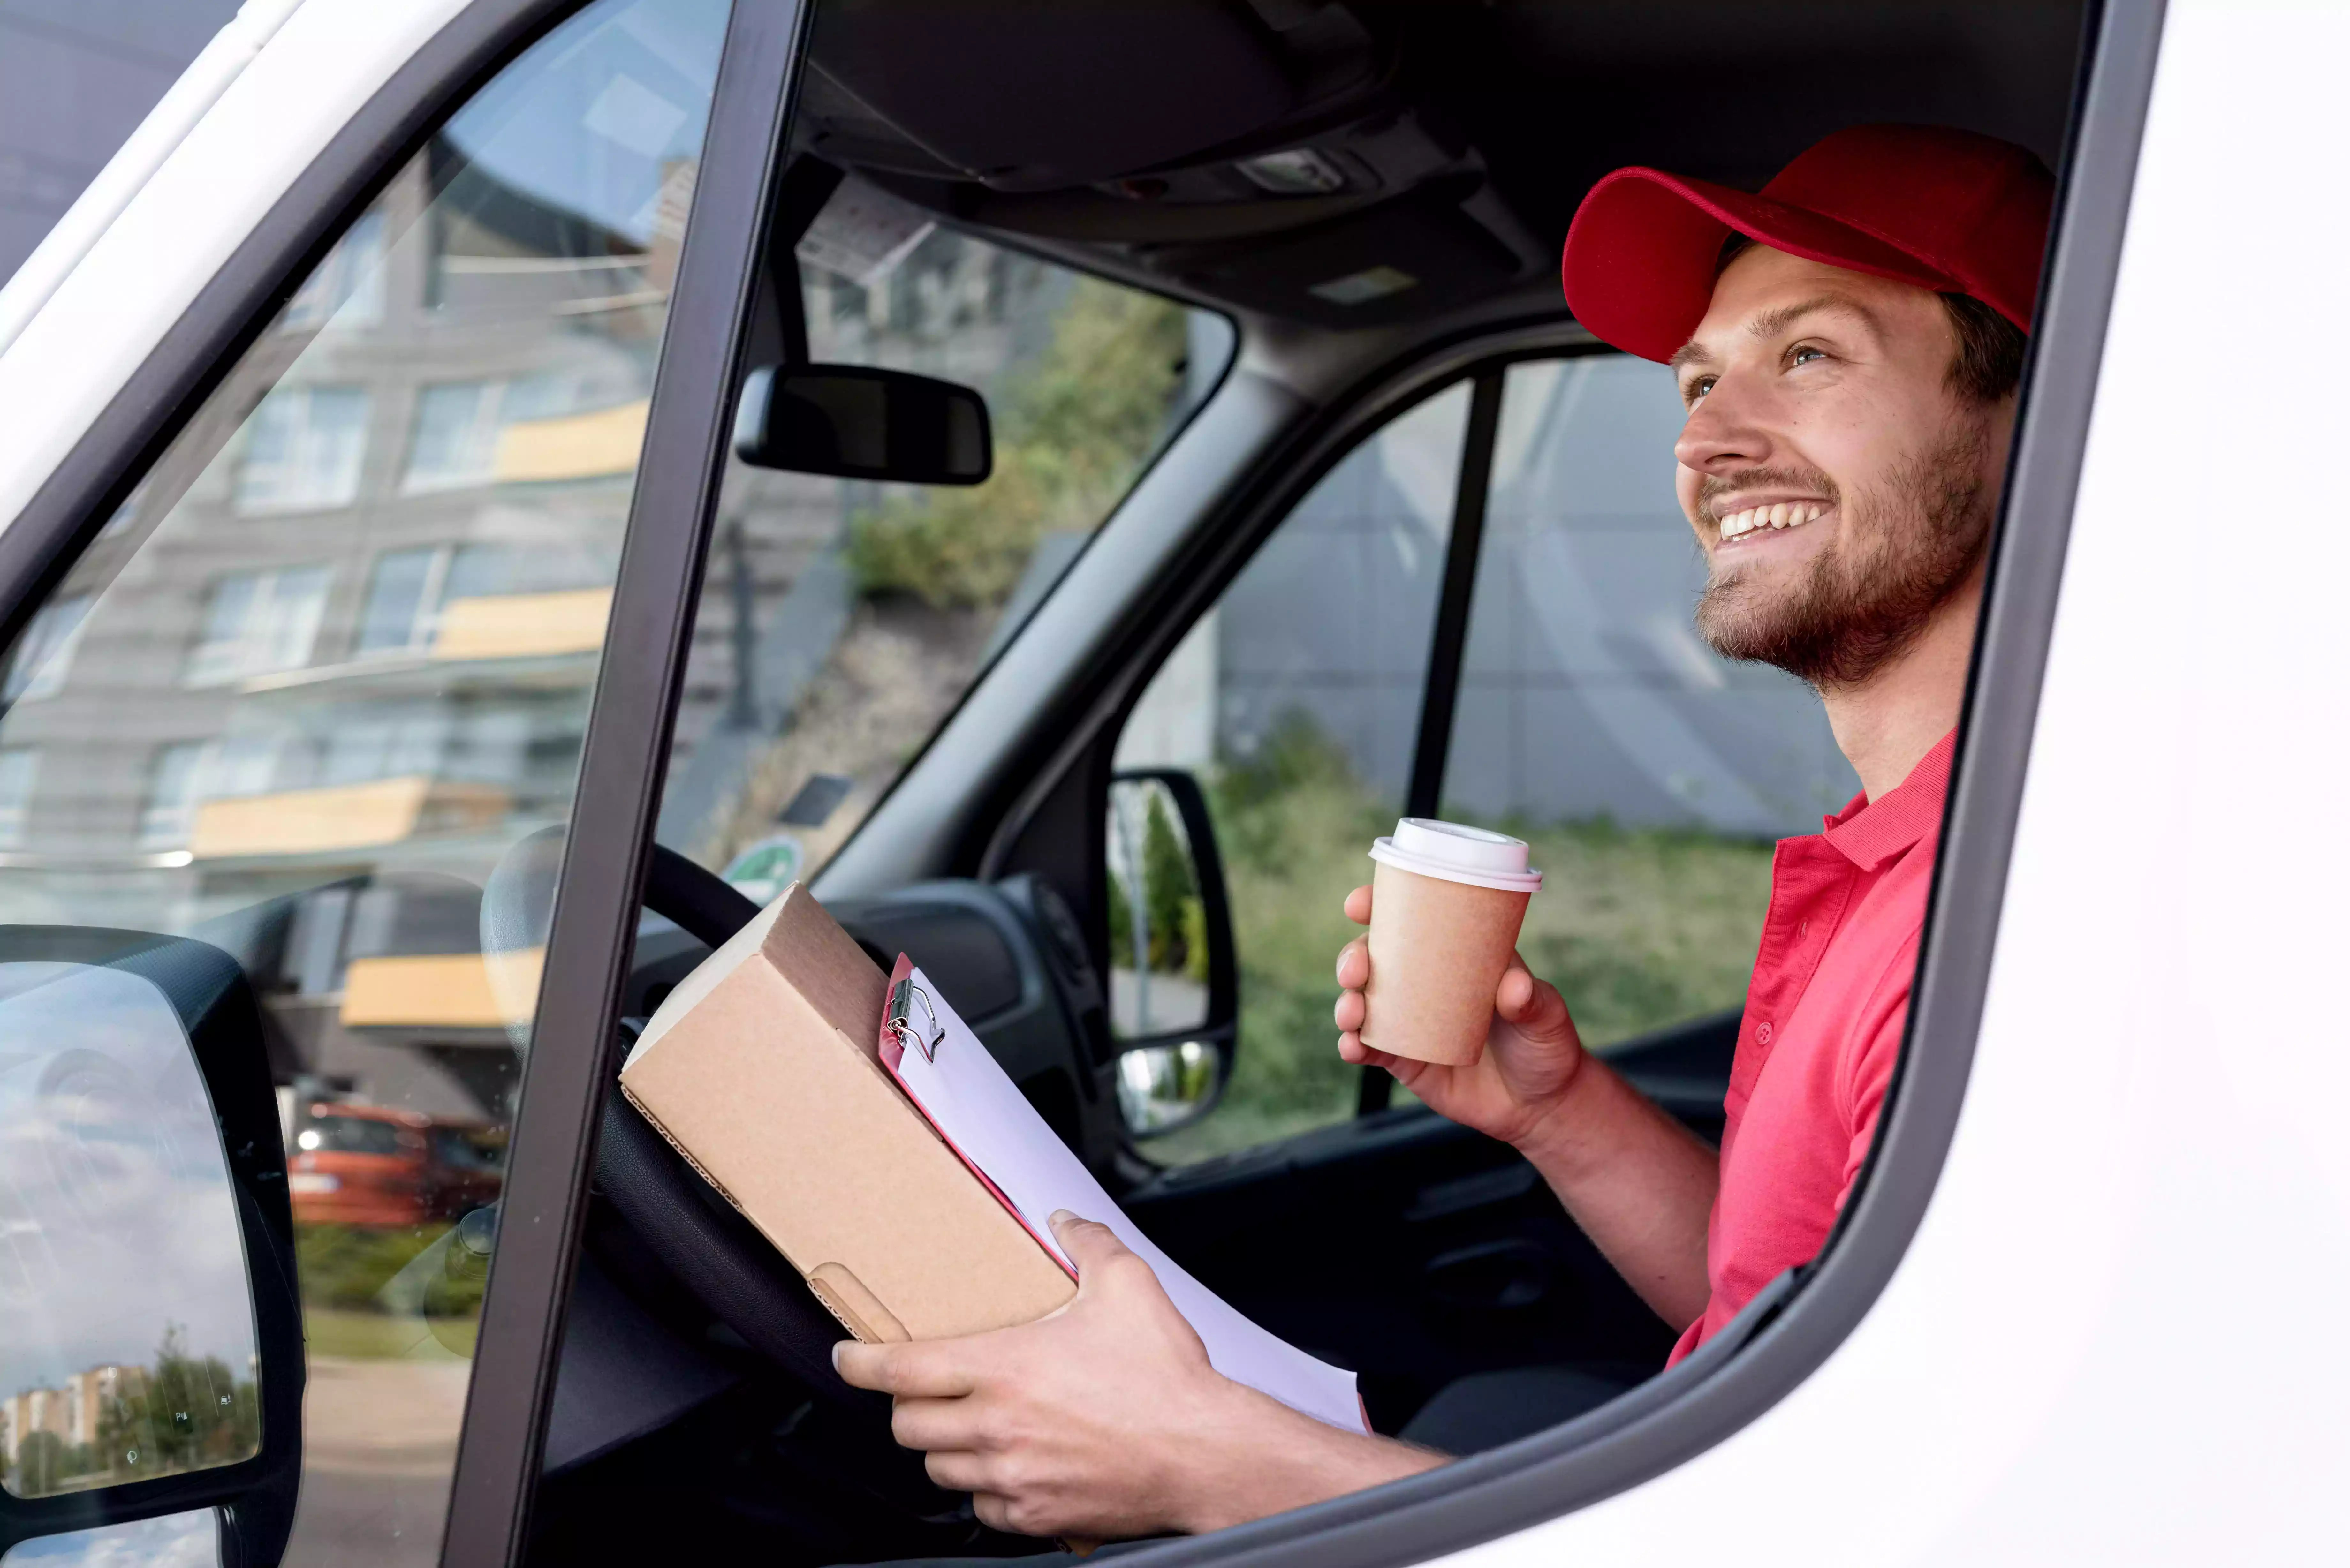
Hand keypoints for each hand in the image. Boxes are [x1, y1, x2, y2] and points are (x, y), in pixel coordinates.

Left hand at [835, 1212, 1252, 1538]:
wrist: (1204, 1454)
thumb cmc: (1165, 1379)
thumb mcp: (1127, 1286)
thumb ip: (1087, 1243)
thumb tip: (1065, 1222)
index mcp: (1006, 1368)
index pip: (901, 1369)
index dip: (860, 1362)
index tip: (846, 1355)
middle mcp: (997, 1427)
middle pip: (908, 1424)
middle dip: (906, 1406)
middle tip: (924, 1390)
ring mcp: (1012, 1477)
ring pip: (939, 1468)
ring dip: (944, 1446)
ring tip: (970, 1424)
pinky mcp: (1036, 1515)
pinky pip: (981, 1509)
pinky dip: (984, 1489)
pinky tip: (1008, 1465)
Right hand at [1333, 883, 1589, 1149]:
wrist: (1541, 1105)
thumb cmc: (1546, 1046)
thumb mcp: (1546, 1015)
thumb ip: (1530, 1000)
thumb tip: (1513, 986)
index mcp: (1457, 956)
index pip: (1413, 921)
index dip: (1379, 906)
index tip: (1359, 904)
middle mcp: (1426, 984)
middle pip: (1374, 959)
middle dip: (1353, 958)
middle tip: (1356, 970)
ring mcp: (1410, 1023)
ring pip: (1363, 1002)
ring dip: (1347, 1002)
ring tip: (1353, 1013)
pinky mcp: (1405, 1061)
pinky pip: (1369, 1049)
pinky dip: (1352, 1046)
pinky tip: (1352, 1046)